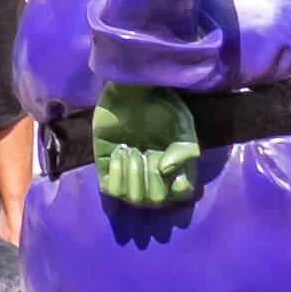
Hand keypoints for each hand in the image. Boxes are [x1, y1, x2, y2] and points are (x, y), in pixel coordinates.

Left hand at [91, 89, 200, 210]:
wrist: (132, 90)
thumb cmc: (160, 106)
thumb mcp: (182, 126)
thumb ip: (183, 151)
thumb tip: (165, 171)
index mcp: (176, 171)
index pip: (180, 196)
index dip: (176, 183)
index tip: (167, 159)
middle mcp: (153, 178)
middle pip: (155, 201)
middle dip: (150, 174)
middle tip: (147, 150)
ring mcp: (129, 175)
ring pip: (132, 198)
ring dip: (132, 173)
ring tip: (131, 149)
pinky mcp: (107, 168)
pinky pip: (110, 189)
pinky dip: (115, 173)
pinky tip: (118, 152)